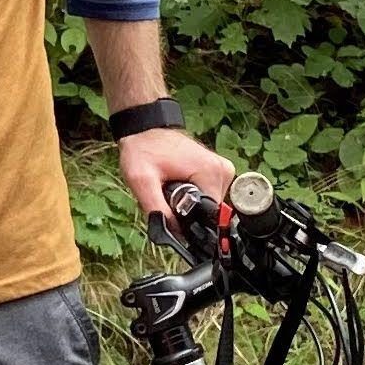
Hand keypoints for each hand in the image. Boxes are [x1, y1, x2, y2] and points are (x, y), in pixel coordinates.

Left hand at [112, 128, 229, 238]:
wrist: (145, 130)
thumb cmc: (143, 149)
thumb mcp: (141, 180)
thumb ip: (156, 209)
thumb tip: (173, 234)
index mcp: (211, 173)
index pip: (208, 216)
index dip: (187, 222)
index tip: (170, 211)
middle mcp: (223, 171)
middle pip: (209, 212)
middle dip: (186, 211)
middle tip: (165, 194)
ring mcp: (223, 171)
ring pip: (208, 206)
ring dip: (189, 203)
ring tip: (170, 187)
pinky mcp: (218, 172)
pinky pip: (208, 195)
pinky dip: (193, 195)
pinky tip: (178, 184)